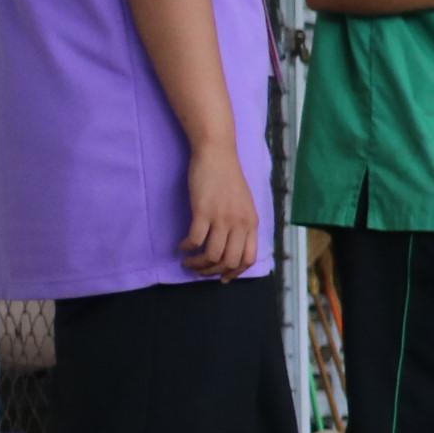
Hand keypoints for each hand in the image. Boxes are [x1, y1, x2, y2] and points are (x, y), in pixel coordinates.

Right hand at [179, 144, 260, 277]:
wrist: (217, 154)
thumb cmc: (228, 178)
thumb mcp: (244, 204)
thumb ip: (242, 224)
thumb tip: (233, 245)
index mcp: (252, 224)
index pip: (248, 259)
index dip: (234, 273)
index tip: (221, 278)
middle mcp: (240, 224)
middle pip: (229, 262)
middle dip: (212, 272)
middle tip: (199, 271)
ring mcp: (222, 218)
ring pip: (212, 255)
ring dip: (197, 264)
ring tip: (188, 262)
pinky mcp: (203, 212)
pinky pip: (195, 240)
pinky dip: (187, 248)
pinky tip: (181, 246)